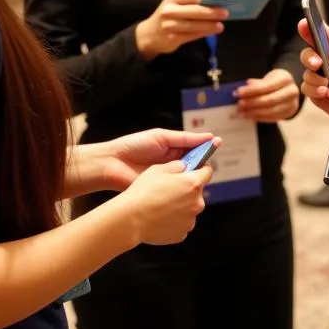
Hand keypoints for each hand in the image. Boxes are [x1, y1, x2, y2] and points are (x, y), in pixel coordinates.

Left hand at [85, 129, 216, 190]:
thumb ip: (185, 139)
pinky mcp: (162, 191)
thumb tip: (209, 137)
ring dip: (193, 177)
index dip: (206, 149)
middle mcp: (173, 164)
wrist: (112, 164)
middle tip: (206, 162)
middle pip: (195, 166)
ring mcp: (168, 179)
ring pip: (188, 179)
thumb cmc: (134, 146)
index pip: (195, 150)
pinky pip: (177, 190)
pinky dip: (183, 189)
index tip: (217, 145)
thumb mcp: (161, 137)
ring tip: (197, 174)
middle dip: (201, 165)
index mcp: (174, 149)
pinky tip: (187, 187)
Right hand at [117, 160, 210, 245]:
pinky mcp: (182, 233)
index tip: (196, 169)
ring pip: (189, 209)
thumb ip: (176, 166)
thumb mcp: (158, 169)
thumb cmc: (143, 193)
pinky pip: (181, 223)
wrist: (131, 218)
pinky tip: (160, 217)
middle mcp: (196, 203)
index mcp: (193, 184)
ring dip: (180, 206)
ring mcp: (190, 220)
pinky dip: (174, 220)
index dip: (202, 169)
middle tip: (169, 190)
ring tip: (161, 205)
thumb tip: (184, 166)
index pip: (207, 172)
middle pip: (197, 193)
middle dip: (186, 190)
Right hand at [135, 0, 228, 59]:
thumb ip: (191, 4)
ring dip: (210, 25)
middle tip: (225, 13)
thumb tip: (215, 5)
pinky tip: (211, 32)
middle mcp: (169, 10)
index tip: (219, 1)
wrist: (148, 35)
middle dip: (212, 12)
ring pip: (195, 24)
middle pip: (195, 10)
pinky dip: (204, 33)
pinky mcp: (173, 38)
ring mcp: (170, 25)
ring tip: (221, 26)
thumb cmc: (167, 18)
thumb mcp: (174, 6)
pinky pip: (192, 35)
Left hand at [236, 69, 299, 122]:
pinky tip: (250, 116)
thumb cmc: (275, 82)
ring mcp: (291, 104)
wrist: (289, 90)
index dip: (251, 90)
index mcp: (285, 78)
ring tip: (242, 112)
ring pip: (271, 111)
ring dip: (254, 112)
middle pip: (270, 100)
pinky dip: (259, 117)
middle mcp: (291, 92)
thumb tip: (243, 89)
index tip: (238, 92)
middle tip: (239, 104)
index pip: (267, 86)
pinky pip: (272, 118)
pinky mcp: (288, 114)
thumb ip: (256, 83)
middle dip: (252, 103)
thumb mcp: (268, 78)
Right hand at [297, 19, 328, 144]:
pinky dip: (314, 90)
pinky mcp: (318, 96)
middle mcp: (328, 65)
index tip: (304, 22)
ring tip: (327, 86)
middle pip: (309, 53)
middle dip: (309, 56)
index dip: (312, 27)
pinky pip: (307, 89)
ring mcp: (321, 80)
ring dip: (314, 78)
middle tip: (317, 63)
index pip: (325, 37)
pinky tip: (327, 94)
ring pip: (306, 72)